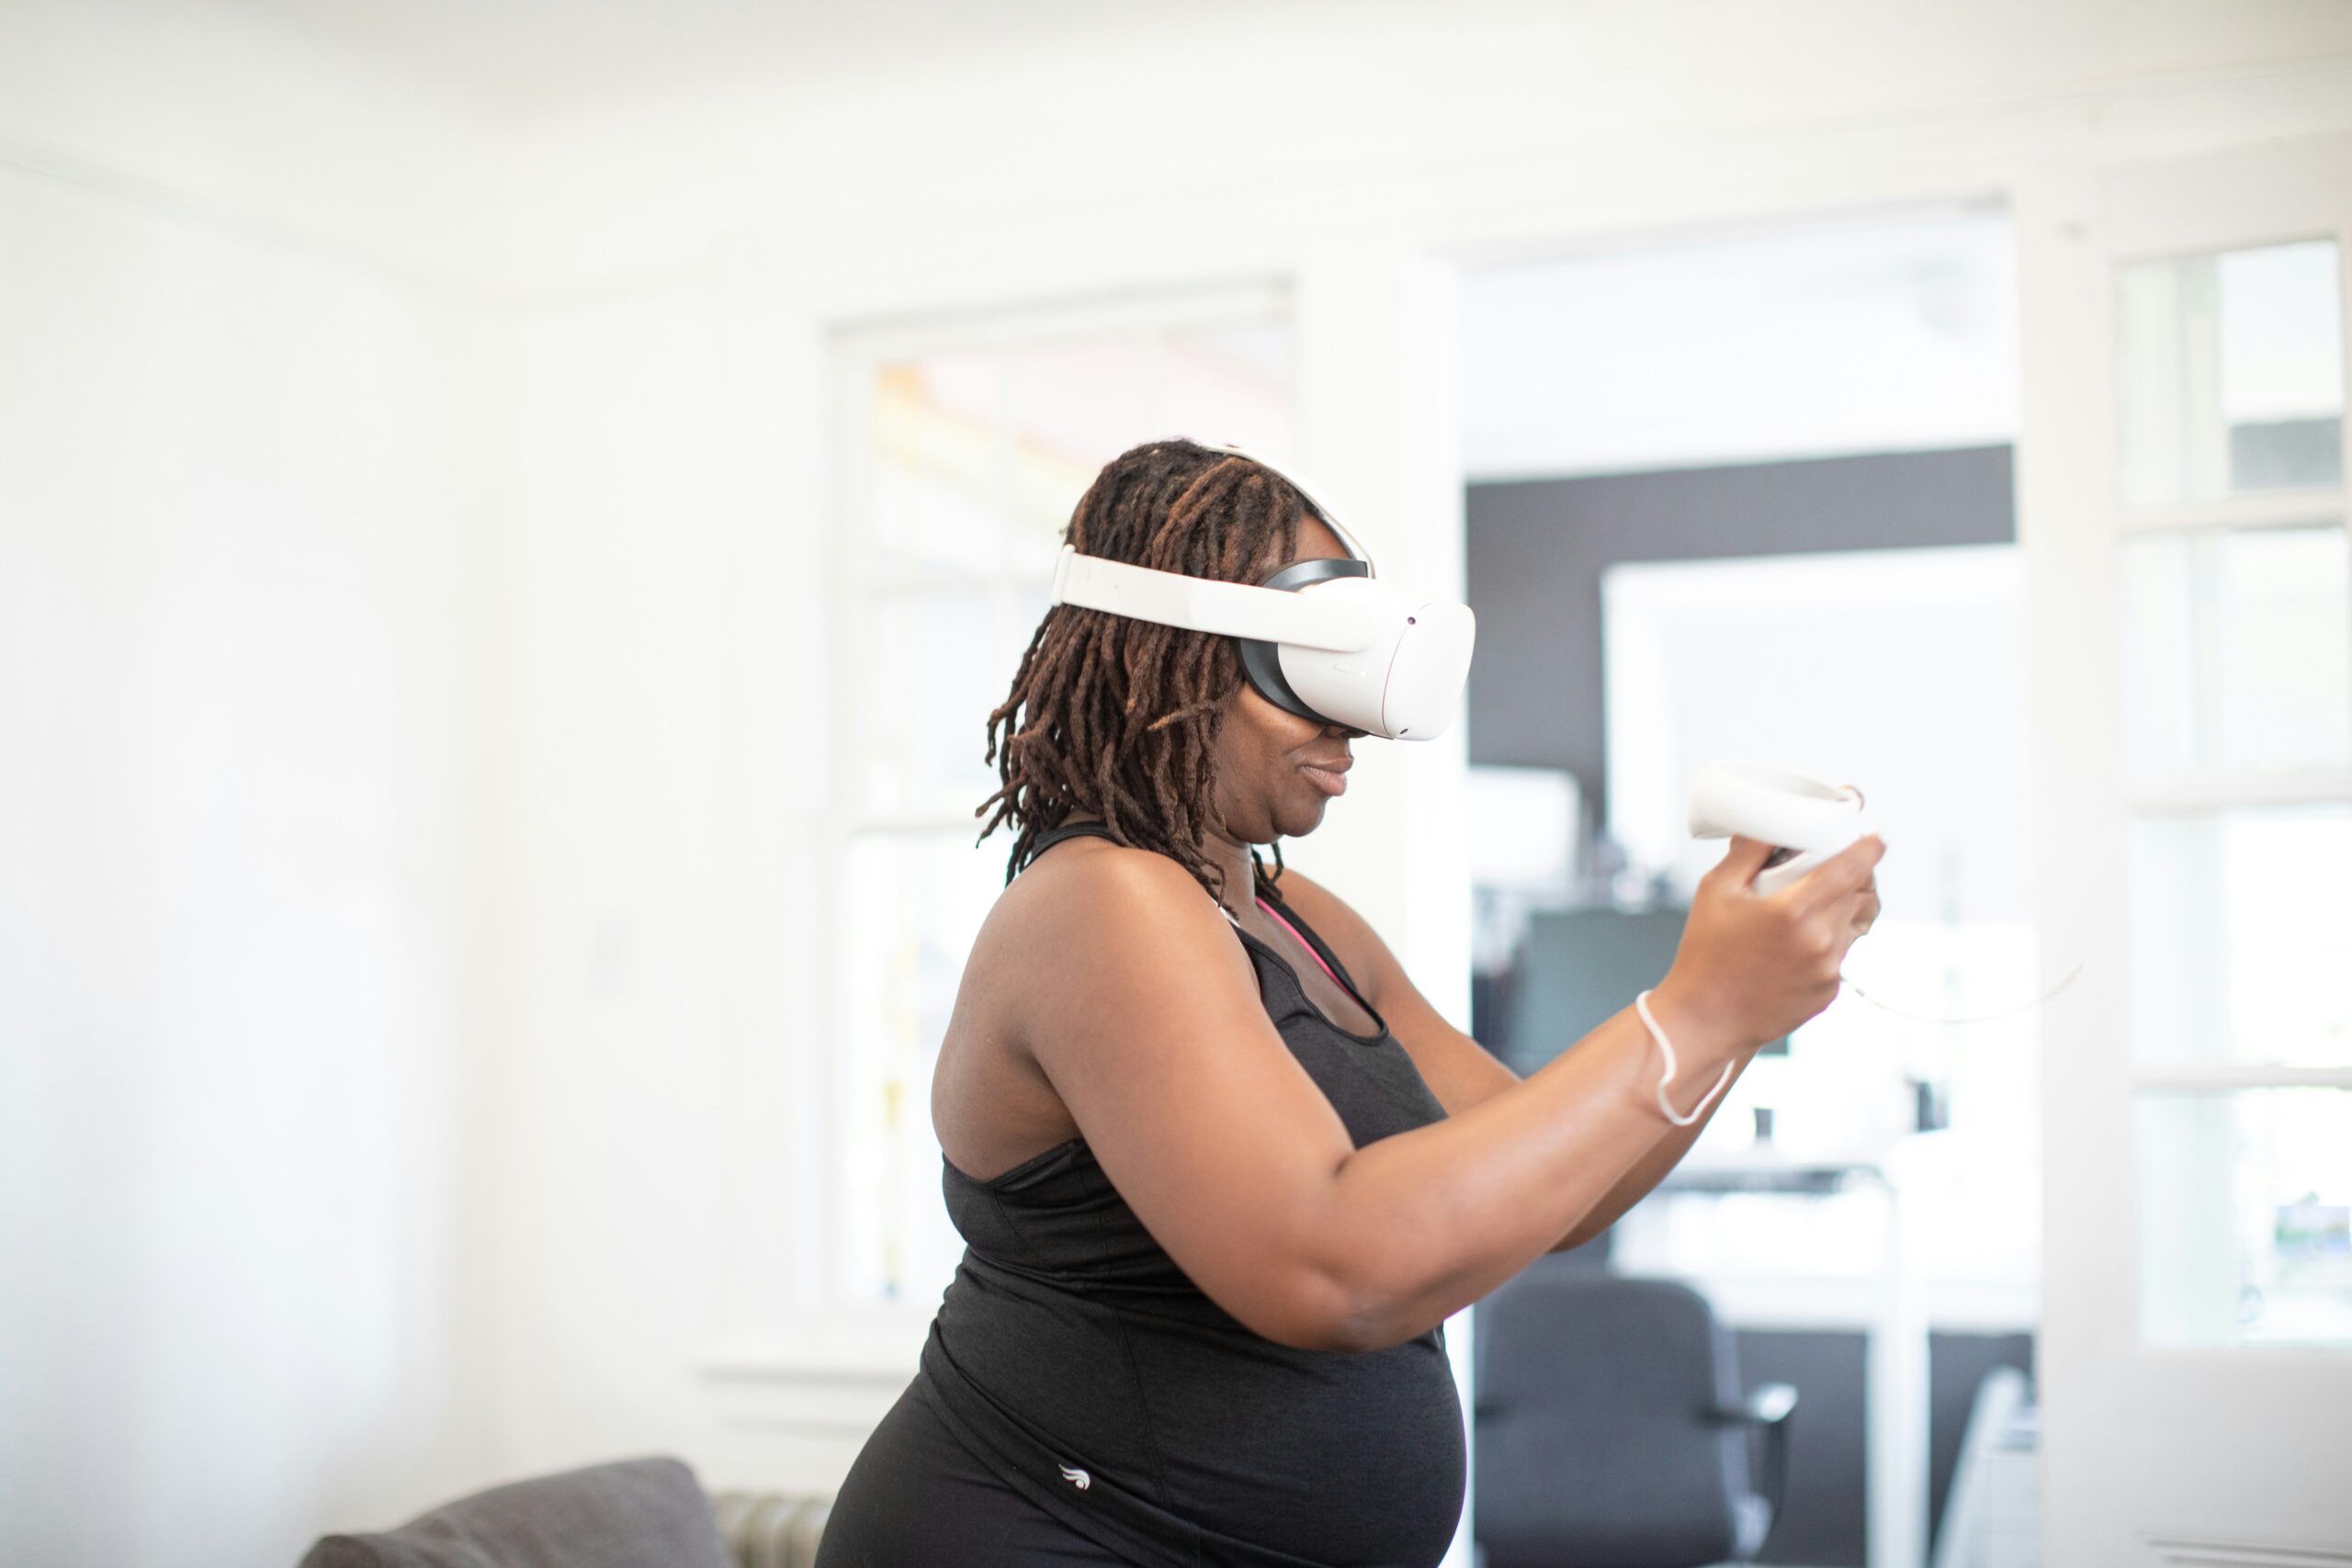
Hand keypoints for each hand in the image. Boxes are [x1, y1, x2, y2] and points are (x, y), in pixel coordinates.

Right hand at [1654, 832, 1886, 1051]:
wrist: (1704, 1019)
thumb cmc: (1704, 955)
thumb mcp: (1716, 891)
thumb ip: (1749, 852)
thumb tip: (1770, 826)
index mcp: (1794, 910)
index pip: (1852, 868)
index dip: (1869, 848)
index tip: (1875, 839)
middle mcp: (1821, 940)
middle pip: (1859, 894)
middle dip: (1849, 877)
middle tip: (1824, 872)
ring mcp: (1829, 970)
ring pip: (1854, 924)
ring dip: (1839, 910)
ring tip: (1805, 912)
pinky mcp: (1829, 991)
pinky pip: (1841, 954)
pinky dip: (1827, 942)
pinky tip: (1792, 947)